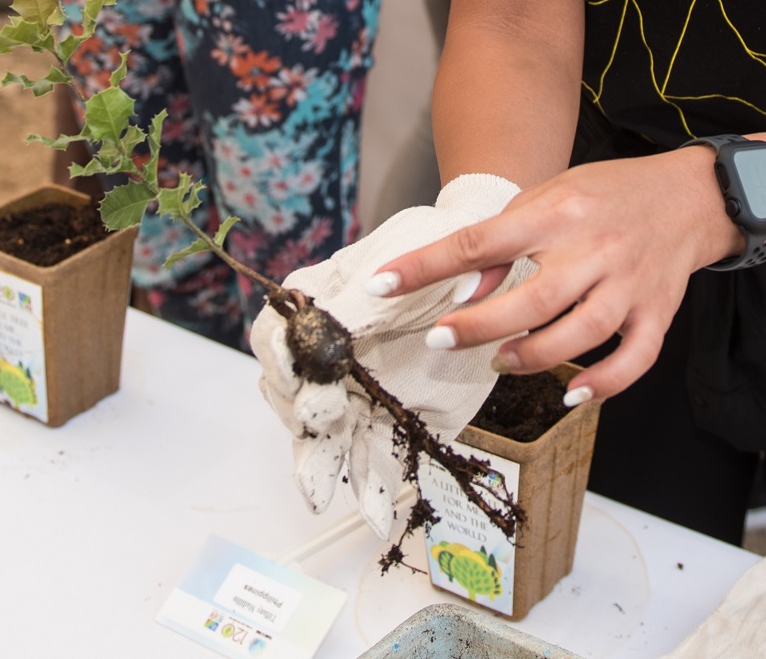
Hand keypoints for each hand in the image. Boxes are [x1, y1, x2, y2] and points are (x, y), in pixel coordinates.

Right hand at [249, 174, 531, 536]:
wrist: (490, 264)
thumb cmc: (432, 250)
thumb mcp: (397, 263)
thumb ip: (358, 306)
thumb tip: (318, 329)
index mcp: (317, 310)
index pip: (275, 342)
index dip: (281, 362)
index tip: (298, 375)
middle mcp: (331, 359)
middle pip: (293, 402)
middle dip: (303, 423)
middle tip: (325, 424)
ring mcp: (362, 393)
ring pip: (328, 441)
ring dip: (327, 468)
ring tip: (328, 493)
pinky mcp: (399, 420)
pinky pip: (378, 462)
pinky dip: (375, 492)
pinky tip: (379, 516)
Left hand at [371, 146, 742, 406]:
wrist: (692, 195)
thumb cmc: (608, 195)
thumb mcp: (550, 194)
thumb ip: (507, 238)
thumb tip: (465, 286)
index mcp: (557, 213)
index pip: (479, 242)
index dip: (426, 266)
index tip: (382, 285)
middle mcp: (594, 249)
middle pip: (529, 300)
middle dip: (476, 326)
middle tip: (440, 337)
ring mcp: (629, 285)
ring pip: (577, 335)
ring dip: (530, 356)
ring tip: (501, 357)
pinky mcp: (656, 314)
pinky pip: (632, 361)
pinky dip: (601, 384)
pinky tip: (569, 392)